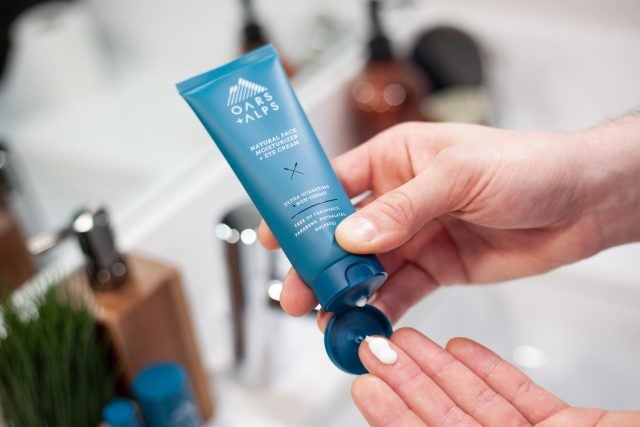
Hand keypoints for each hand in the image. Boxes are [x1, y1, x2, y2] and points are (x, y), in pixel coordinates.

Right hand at [259, 118, 639, 324]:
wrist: (581, 202)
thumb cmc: (526, 165)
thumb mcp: (458, 175)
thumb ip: (403, 208)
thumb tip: (350, 235)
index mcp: (396, 158)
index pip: (334, 183)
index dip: (300, 209)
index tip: (276, 237)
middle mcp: (399, 197)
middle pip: (342, 233)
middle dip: (316, 262)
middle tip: (295, 291)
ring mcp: (416, 234)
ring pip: (366, 267)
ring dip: (344, 291)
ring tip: (323, 315)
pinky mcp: (436, 266)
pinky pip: (399, 289)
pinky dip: (381, 307)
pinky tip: (366, 320)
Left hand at [354, 328, 639, 425]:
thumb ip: (488, 424)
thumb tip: (414, 426)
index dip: (403, 424)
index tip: (368, 390)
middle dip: (413, 389)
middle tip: (375, 353)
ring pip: (486, 410)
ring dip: (444, 372)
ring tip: (407, 341)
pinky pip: (527, 401)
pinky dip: (494, 374)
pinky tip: (464, 349)